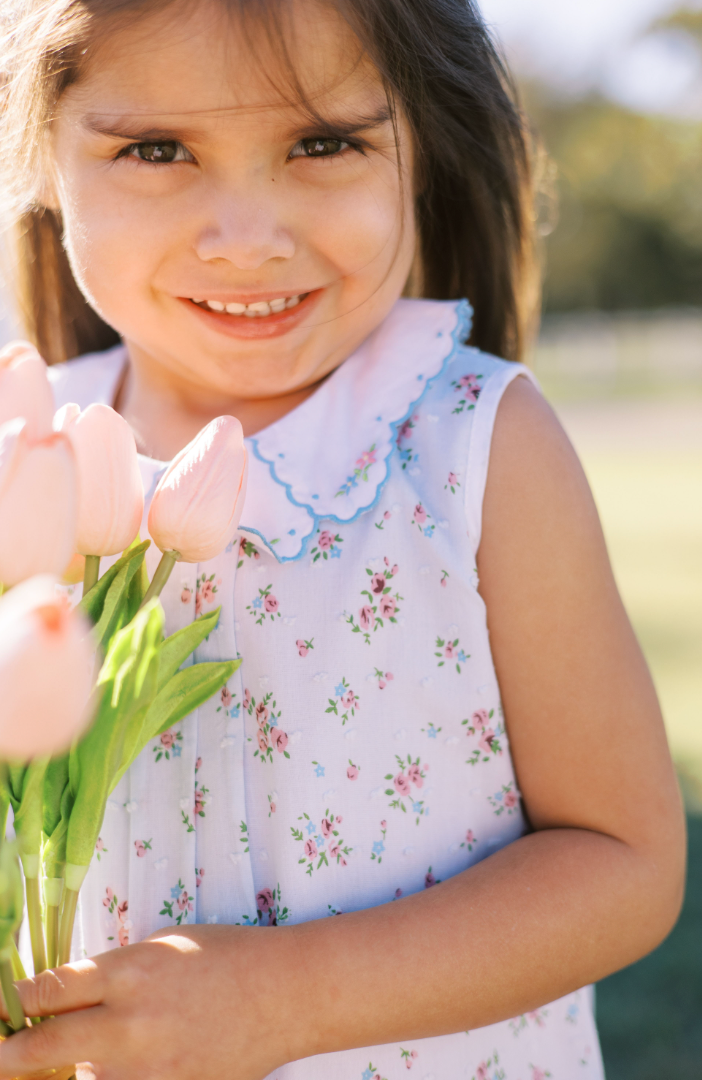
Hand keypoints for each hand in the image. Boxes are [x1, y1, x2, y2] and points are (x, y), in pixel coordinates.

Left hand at [0, 925, 301, 1079]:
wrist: (283, 994)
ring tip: (107, 1043)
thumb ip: (109, 974)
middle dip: (8, 1054)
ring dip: (76, 1067)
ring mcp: (147, 1069)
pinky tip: (135, 1059)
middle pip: (40, 1048)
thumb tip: (62, 998)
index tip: (3, 1006)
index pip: (46, 991)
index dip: (14, 1001)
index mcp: (127, 972)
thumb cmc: (223, 956)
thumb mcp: (160, 946)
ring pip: (81, 1077)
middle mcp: (129, 1024)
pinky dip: (117, 1077)